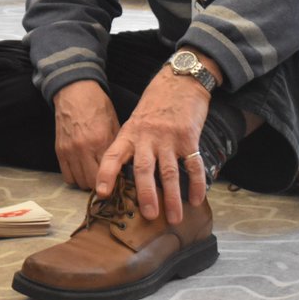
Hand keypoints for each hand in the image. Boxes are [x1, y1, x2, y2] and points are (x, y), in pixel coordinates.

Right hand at [53, 80, 119, 190]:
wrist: (75, 92)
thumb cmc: (98, 106)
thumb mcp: (115, 123)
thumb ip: (117, 146)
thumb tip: (125, 167)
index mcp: (101, 141)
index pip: (110, 173)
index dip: (116, 180)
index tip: (119, 180)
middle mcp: (84, 148)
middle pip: (93, 183)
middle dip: (101, 184)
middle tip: (107, 180)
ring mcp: (70, 151)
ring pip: (79, 182)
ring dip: (88, 182)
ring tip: (95, 175)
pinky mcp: (59, 151)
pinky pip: (67, 176)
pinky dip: (75, 177)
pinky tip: (82, 170)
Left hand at [96, 67, 210, 223]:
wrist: (180, 81)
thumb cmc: (155, 104)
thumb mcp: (136, 121)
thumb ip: (131, 145)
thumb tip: (124, 176)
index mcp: (130, 133)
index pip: (113, 155)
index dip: (106, 174)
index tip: (101, 192)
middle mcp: (147, 136)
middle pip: (144, 169)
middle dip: (146, 194)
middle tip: (149, 216)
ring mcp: (168, 137)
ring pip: (169, 172)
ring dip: (172, 197)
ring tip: (175, 218)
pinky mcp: (189, 137)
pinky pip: (193, 165)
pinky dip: (196, 184)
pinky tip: (197, 199)